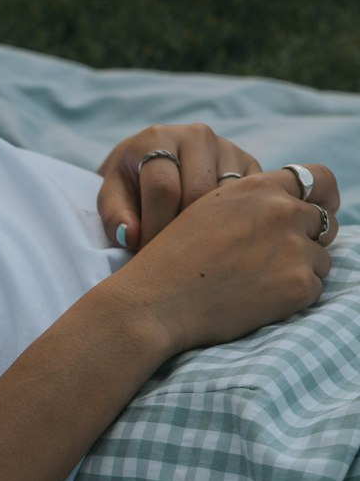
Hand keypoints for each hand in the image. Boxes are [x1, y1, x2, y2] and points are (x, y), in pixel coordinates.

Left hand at [97, 123, 261, 251]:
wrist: (154, 167)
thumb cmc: (129, 188)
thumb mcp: (111, 199)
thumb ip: (114, 217)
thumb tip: (133, 237)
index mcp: (158, 139)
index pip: (164, 188)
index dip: (154, 231)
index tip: (147, 259)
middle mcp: (197, 136)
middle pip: (199, 195)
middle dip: (183, 235)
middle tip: (171, 262)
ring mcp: (228, 148)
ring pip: (229, 199)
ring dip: (211, 233)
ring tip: (193, 255)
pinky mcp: (251, 166)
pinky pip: (253, 201)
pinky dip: (236, 226)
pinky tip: (218, 243)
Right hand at [112, 162, 340, 356]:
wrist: (156, 301)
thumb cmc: (173, 259)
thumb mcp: (209, 209)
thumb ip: (251, 202)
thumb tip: (287, 208)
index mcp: (259, 187)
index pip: (318, 179)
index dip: (322, 197)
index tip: (318, 211)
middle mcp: (282, 211)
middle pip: (323, 221)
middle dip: (307, 239)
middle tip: (276, 260)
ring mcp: (294, 247)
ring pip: (320, 259)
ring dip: (297, 271)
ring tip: (257, 284)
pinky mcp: (299, 285)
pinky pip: (314, 289)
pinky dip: (290, 298)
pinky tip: (257, 301)